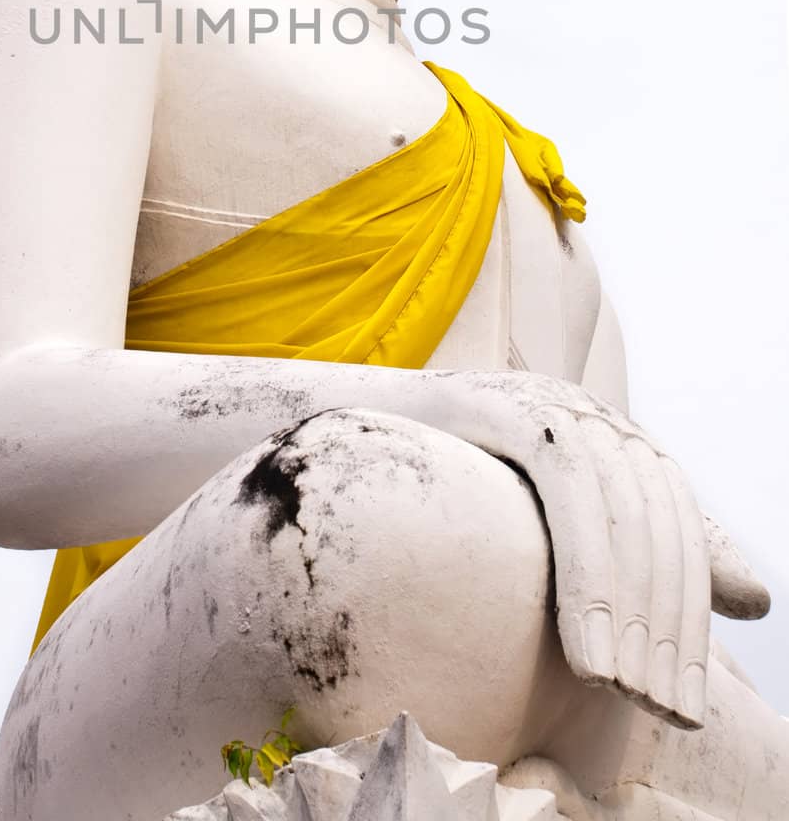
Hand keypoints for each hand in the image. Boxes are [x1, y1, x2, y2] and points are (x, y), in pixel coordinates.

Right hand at [438, 372, 768, 727]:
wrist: (370, 424)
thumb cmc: (461, 482)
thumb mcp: (562, 521)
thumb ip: (652, 553)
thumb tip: (759, 600)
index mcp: (625, 446)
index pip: (682, 539)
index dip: (689, 627)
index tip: (684, 709)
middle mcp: (605, 421)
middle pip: (659, 534)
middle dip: (664, 631)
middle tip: (657, 710)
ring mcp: (566, 410)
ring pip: (622, 521)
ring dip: (628, 617)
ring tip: (620, 692)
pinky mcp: (521, 411)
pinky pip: (571, 496)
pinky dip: (587, 578)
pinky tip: (585, 653)